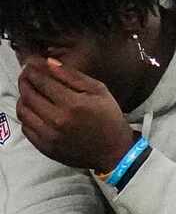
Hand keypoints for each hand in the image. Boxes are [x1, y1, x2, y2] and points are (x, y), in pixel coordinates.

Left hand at [14, 55, 135, 173]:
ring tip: (29, 92)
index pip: (43, 82)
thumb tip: (49, 63)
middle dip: (25, 81)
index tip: (31, 64)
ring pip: (23, 111)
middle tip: (26, 75)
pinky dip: (26, 115)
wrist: (113, 150)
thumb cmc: (109, 118)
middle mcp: (58, 120)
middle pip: (29, 95)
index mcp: (74, 104)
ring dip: (23, 98)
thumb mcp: (99, 91)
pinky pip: (25, 127)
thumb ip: (73, 76)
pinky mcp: (44, 146)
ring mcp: (49, 135)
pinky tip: (34, 110)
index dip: (34, 71)